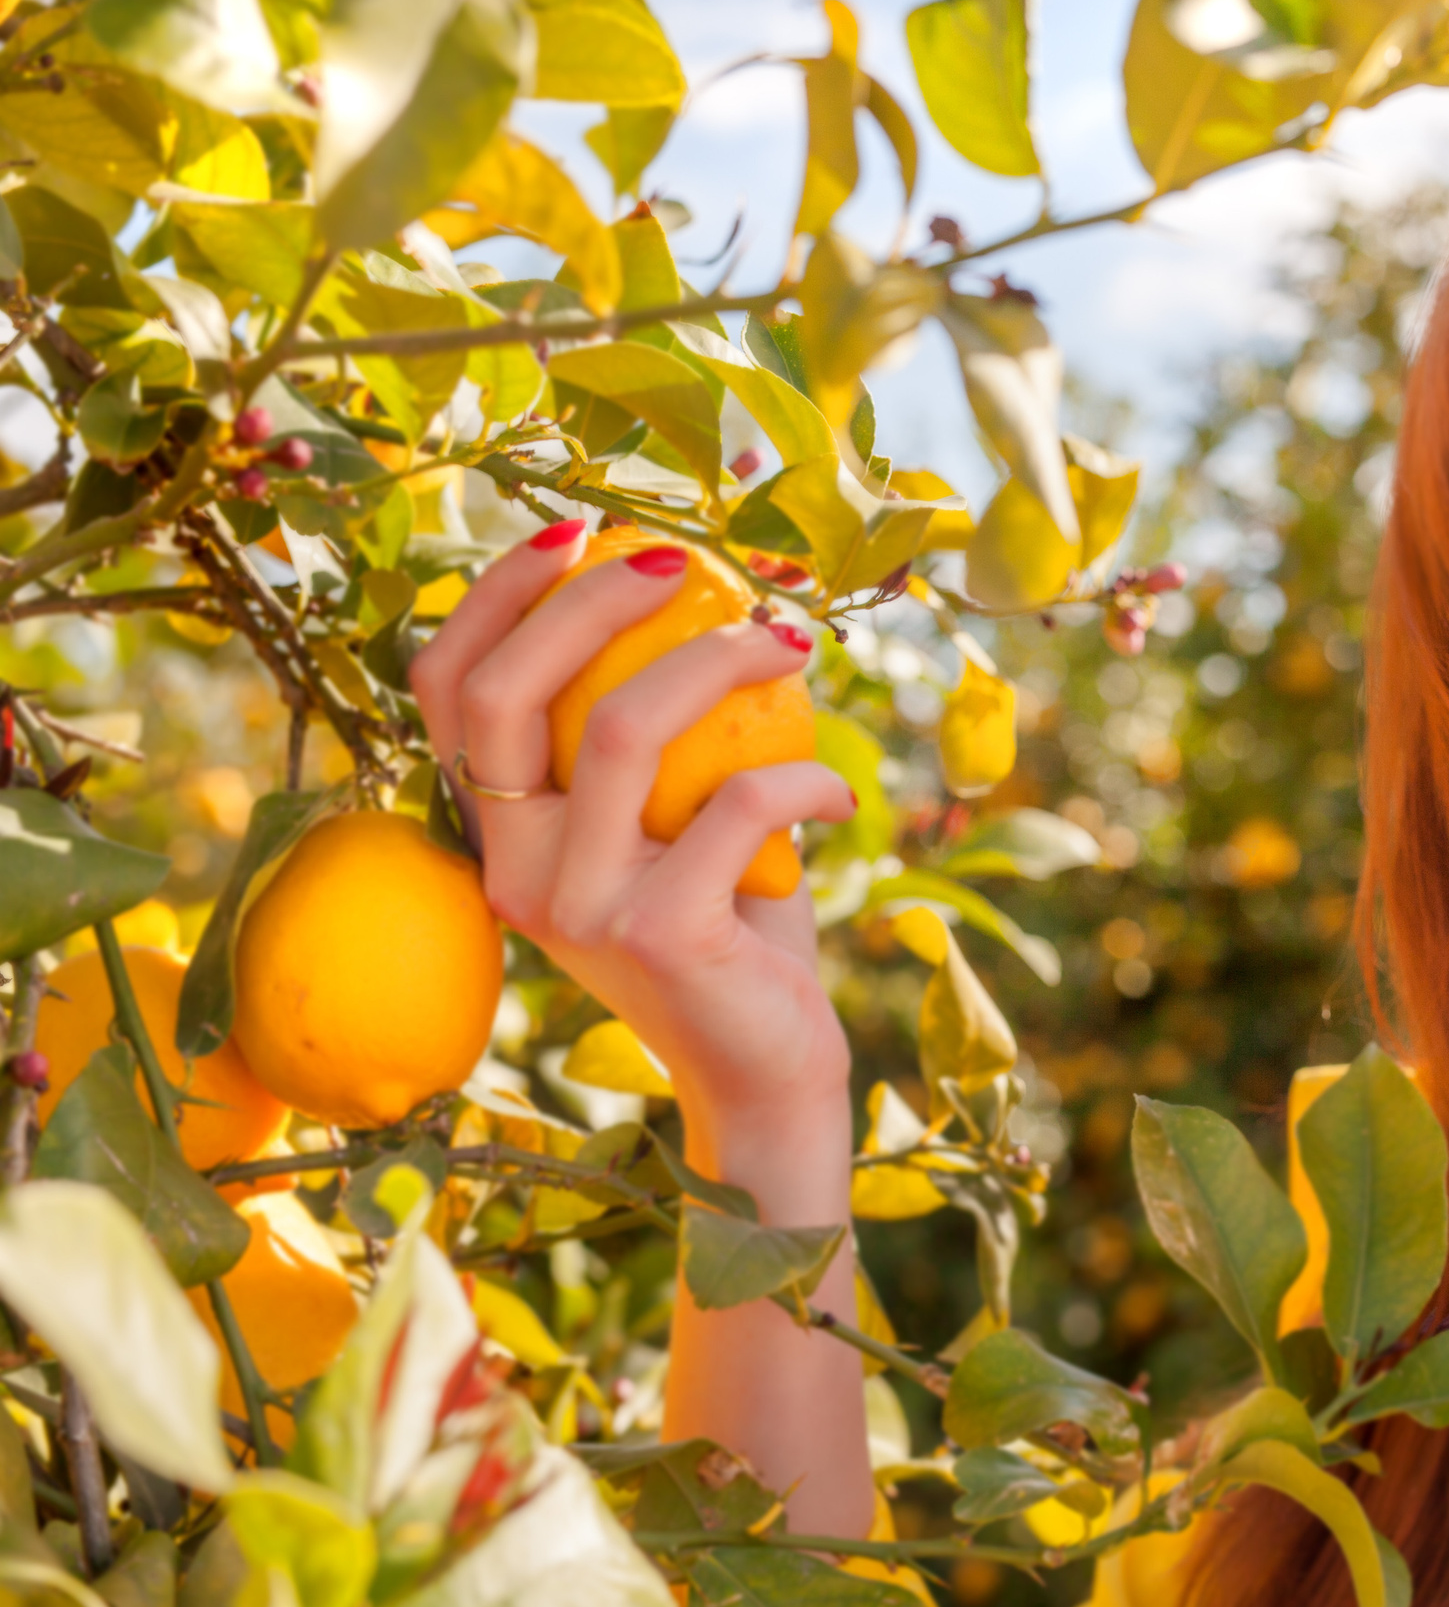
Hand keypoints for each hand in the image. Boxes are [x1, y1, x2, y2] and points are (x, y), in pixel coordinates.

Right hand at [408, 521, 855, 1155]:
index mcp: (500, 835)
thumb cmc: (730, 934)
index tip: (574, 532)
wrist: (765, 1073)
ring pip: (622, 729)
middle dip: (591, 600)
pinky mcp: (658, 932)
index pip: (448, 690)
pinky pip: (736, 802)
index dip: (496, 597)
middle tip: (685, 564)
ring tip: (791, 643)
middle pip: (510, 693)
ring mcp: (578, 906)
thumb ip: (659, 747)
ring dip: (719, 660)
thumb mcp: (672, 831)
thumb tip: (708, 602)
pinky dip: (806, 775)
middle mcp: (514, 870)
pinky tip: (840, 793)